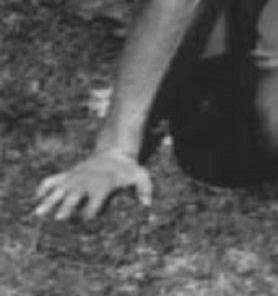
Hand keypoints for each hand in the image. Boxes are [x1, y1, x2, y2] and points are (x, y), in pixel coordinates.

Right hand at [34, 149, 150, 221]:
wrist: (114, 150)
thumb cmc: (126, 169)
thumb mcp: (139, 176)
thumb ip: (144, 189)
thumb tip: (147, 205)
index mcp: (101, 186)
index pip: (93, 205)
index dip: (90, 214)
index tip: (86, 222)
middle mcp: (85, 183)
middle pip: (73, 197)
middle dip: (67, 208)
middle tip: (60, 219)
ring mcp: (74, 178)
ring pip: (58, 190)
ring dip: (48, 201)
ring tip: (38, 214)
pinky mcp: (68, 174)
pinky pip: (52, 180)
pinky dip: (43, 187)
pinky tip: (35, 198)